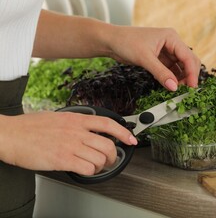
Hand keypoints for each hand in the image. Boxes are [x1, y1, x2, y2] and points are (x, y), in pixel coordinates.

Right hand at [0, 112, 136, 174]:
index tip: (132, 139)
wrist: (11, 135)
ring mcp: (71, 146)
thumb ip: (74, 122)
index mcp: (76, 119)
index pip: (108, 123)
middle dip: (114, 156)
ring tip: (95, 166)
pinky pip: (88, 168)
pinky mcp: (63, 160)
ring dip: (101, 165)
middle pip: (108, 145)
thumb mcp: (57, 117)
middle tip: (110, 160)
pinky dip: (90, 171)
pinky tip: (84, 170)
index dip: (124, 132)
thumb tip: (86, 128)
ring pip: (100, 158)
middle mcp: (77, 132)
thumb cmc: (30, 127)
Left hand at [105, 26, 200, 90]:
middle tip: (186, 90)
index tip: (192, 87)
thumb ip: (161, 73)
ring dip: (181, 78)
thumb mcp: (145, 58)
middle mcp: (172, 43)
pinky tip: (170, 85)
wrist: (111, 41)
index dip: (192, 73)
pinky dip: (172, 78)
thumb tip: (174, 87)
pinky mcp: (160, 58)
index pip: (188, 57)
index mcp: (171, 37)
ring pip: (181, 67)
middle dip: (189, 75)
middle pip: (188, 61)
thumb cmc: (126, 42)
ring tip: (178, 90)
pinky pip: (171, 69)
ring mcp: (167, 51)